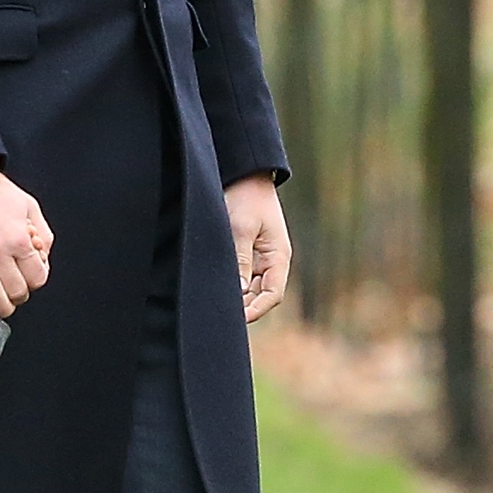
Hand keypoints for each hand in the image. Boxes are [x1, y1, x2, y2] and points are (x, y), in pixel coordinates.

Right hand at [0, 159, 51, 327]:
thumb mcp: (29, 206)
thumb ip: (43, 234)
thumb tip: (43, 259)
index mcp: (18, 238)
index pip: (37, 278)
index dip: (36, 280)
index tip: (30, 278)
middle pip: (16, 291)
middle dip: (20, 295)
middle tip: (16, 292)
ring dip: (1, 307)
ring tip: (2, 306)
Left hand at [225, 173, 290, 321]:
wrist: (243, 173)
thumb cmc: (245, 197)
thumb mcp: (240, 228)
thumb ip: (240, 260)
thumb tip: (239, 292)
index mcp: (278, 257)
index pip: (273, 295)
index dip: (256, 309)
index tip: (236, 318)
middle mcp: (271, 260)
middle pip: (261, 294)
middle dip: (244, 306)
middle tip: (219, 314)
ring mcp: (259, 256)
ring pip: (251, 286)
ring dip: (237, 295)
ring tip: (215, 303)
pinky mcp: (246, 250)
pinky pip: (242, 274)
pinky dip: (232, 282)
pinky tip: (216, 286)